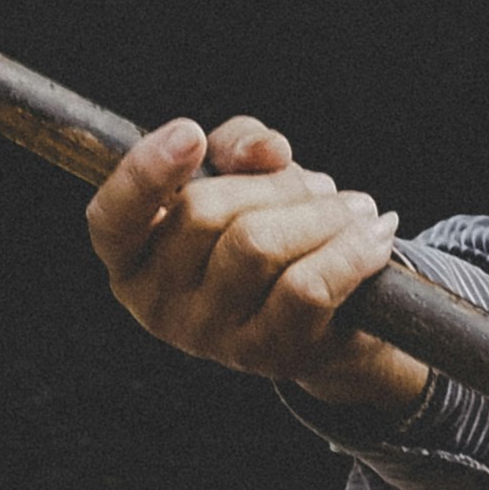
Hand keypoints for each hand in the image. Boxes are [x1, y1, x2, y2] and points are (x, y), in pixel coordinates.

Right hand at [85, 116, 433, 414]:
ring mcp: (208, 336)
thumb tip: (268, 151)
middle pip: (203, 214)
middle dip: (273, 183)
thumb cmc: (266, 229)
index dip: (145, 173)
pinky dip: (351, 251)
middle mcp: (157, 304)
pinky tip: (376, 236)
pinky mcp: (266, 356)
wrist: (324, 319)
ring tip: (355, 208)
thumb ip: (237, 146)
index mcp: (132, 257)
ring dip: (320, 212)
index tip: (190, 133)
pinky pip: (308, 287)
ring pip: (258, 246)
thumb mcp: (240, 176)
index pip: (113, 218)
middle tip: (317, 184)